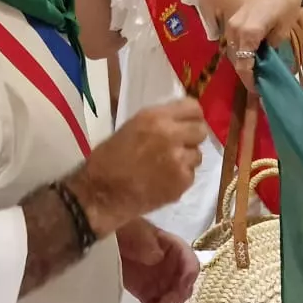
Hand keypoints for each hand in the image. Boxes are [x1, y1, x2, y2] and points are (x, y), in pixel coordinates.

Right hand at [69, 98, 205, 232]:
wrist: (101, 194)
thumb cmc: (108, 159)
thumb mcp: (131, 128)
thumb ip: (158, 122)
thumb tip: (179, 121)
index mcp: (155, 118)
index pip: (193, 108)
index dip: (192, 116)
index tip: (187, 123)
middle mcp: (171, 135)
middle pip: (201, 131)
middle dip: (192, 138)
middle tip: (179, 146)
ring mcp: (179, 160)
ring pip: (198, 155)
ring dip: (186, 159)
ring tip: (167, 166)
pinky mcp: (182, 183)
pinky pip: (190, 175)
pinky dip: (180, 178)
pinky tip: (163, 181)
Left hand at [117, 218, 198, 302]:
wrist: (113, 243)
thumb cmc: (129, 233)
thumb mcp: (138, 233)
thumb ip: (148, 245)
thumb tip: (157, 257)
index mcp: (177, 251)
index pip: (192, 266)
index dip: (188, 278)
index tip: (180, 288)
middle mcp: (175, 270)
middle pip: (185, 288)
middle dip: (175, 299)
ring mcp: (164, 284)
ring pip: (173, 301)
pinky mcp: (151, 294)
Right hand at [222, 0, 302, 89]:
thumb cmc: (287, 5)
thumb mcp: (282, 32)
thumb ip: (271, 49)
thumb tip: (266, 61)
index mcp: (248, 33)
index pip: (244, 65)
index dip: (250, 81)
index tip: (258, 91)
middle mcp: (236, 29)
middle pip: (237, 59)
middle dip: (246, 73)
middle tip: (259, 83)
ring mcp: (232, 22)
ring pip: (234, 50)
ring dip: (243, 61)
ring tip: (257, 71)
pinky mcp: (234, 18)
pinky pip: (234, 41)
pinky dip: (242, 50)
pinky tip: (252, 55)